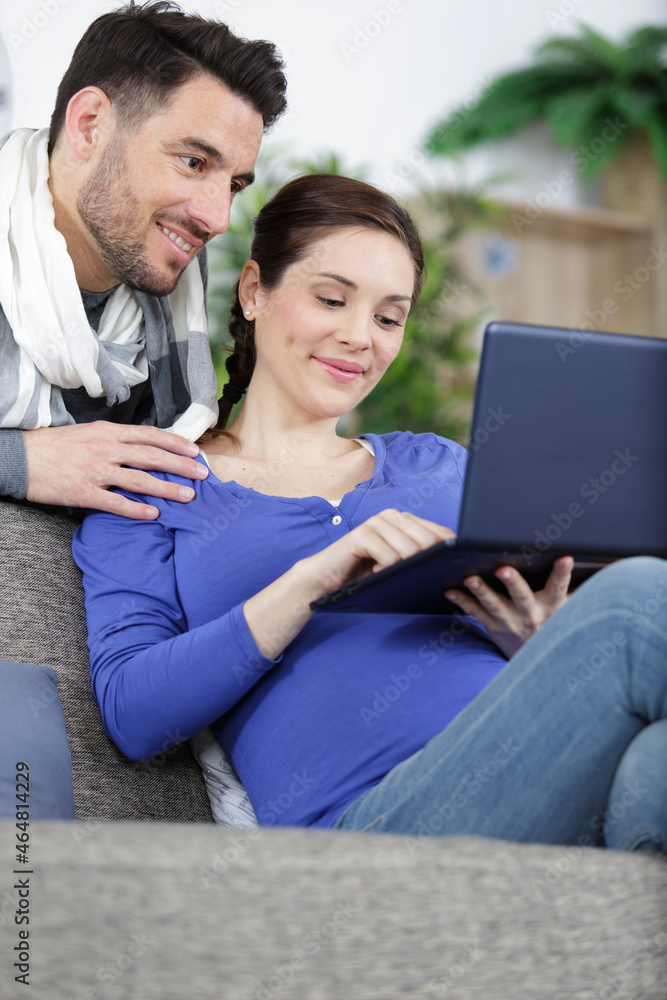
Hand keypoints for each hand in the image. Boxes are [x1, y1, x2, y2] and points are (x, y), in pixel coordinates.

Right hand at [23, 421, 208, 518]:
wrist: (21, 458)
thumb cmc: (56, 446)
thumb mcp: (89, 433)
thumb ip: (116, 439)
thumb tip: (145, 447)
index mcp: (108, 432)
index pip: (150, 436)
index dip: (176, 444)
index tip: (195, 452)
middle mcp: (106, 449)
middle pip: (152, 457)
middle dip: (181, 466)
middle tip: (203, 475)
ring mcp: (96, 471)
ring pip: (140, 480)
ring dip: (167, 489)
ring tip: (188, 496)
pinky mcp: (84, 492)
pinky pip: (116, 503)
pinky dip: (136, 510)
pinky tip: (154, 515)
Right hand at [307, 509, 456, 599]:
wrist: (326, 577)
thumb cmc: (363, 573)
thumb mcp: (398, 565)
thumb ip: (420, 558)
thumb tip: (454, 565)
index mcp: (406, 520)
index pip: (441, 533)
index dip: (449, 554)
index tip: (449, 572)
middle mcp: (393, 516)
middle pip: (429, 542)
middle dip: (426, 564)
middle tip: (413, 579)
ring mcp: (376, 523)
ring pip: (411, 550)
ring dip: (403, 570)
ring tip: (387, 575)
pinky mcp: (362, 535)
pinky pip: (389, 557)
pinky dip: (386, 570)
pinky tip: (374, 572)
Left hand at [445, 556, 573, 658]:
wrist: (538, 657)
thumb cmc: (553, 620)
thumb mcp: (568, 606)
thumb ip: (571, 586)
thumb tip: (591, 561)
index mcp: (553, 605)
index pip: (560, 587)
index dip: (563, 573)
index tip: (566, 559)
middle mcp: (531, 614)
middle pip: (522, 596)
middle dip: (513, 582)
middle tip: (503, 569)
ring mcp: (510, 622)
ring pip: (495, 605)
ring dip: (482, 591)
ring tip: (470, 579)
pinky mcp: (493, 627)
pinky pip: (476, 613)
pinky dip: (462, 602)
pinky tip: (450, 591)